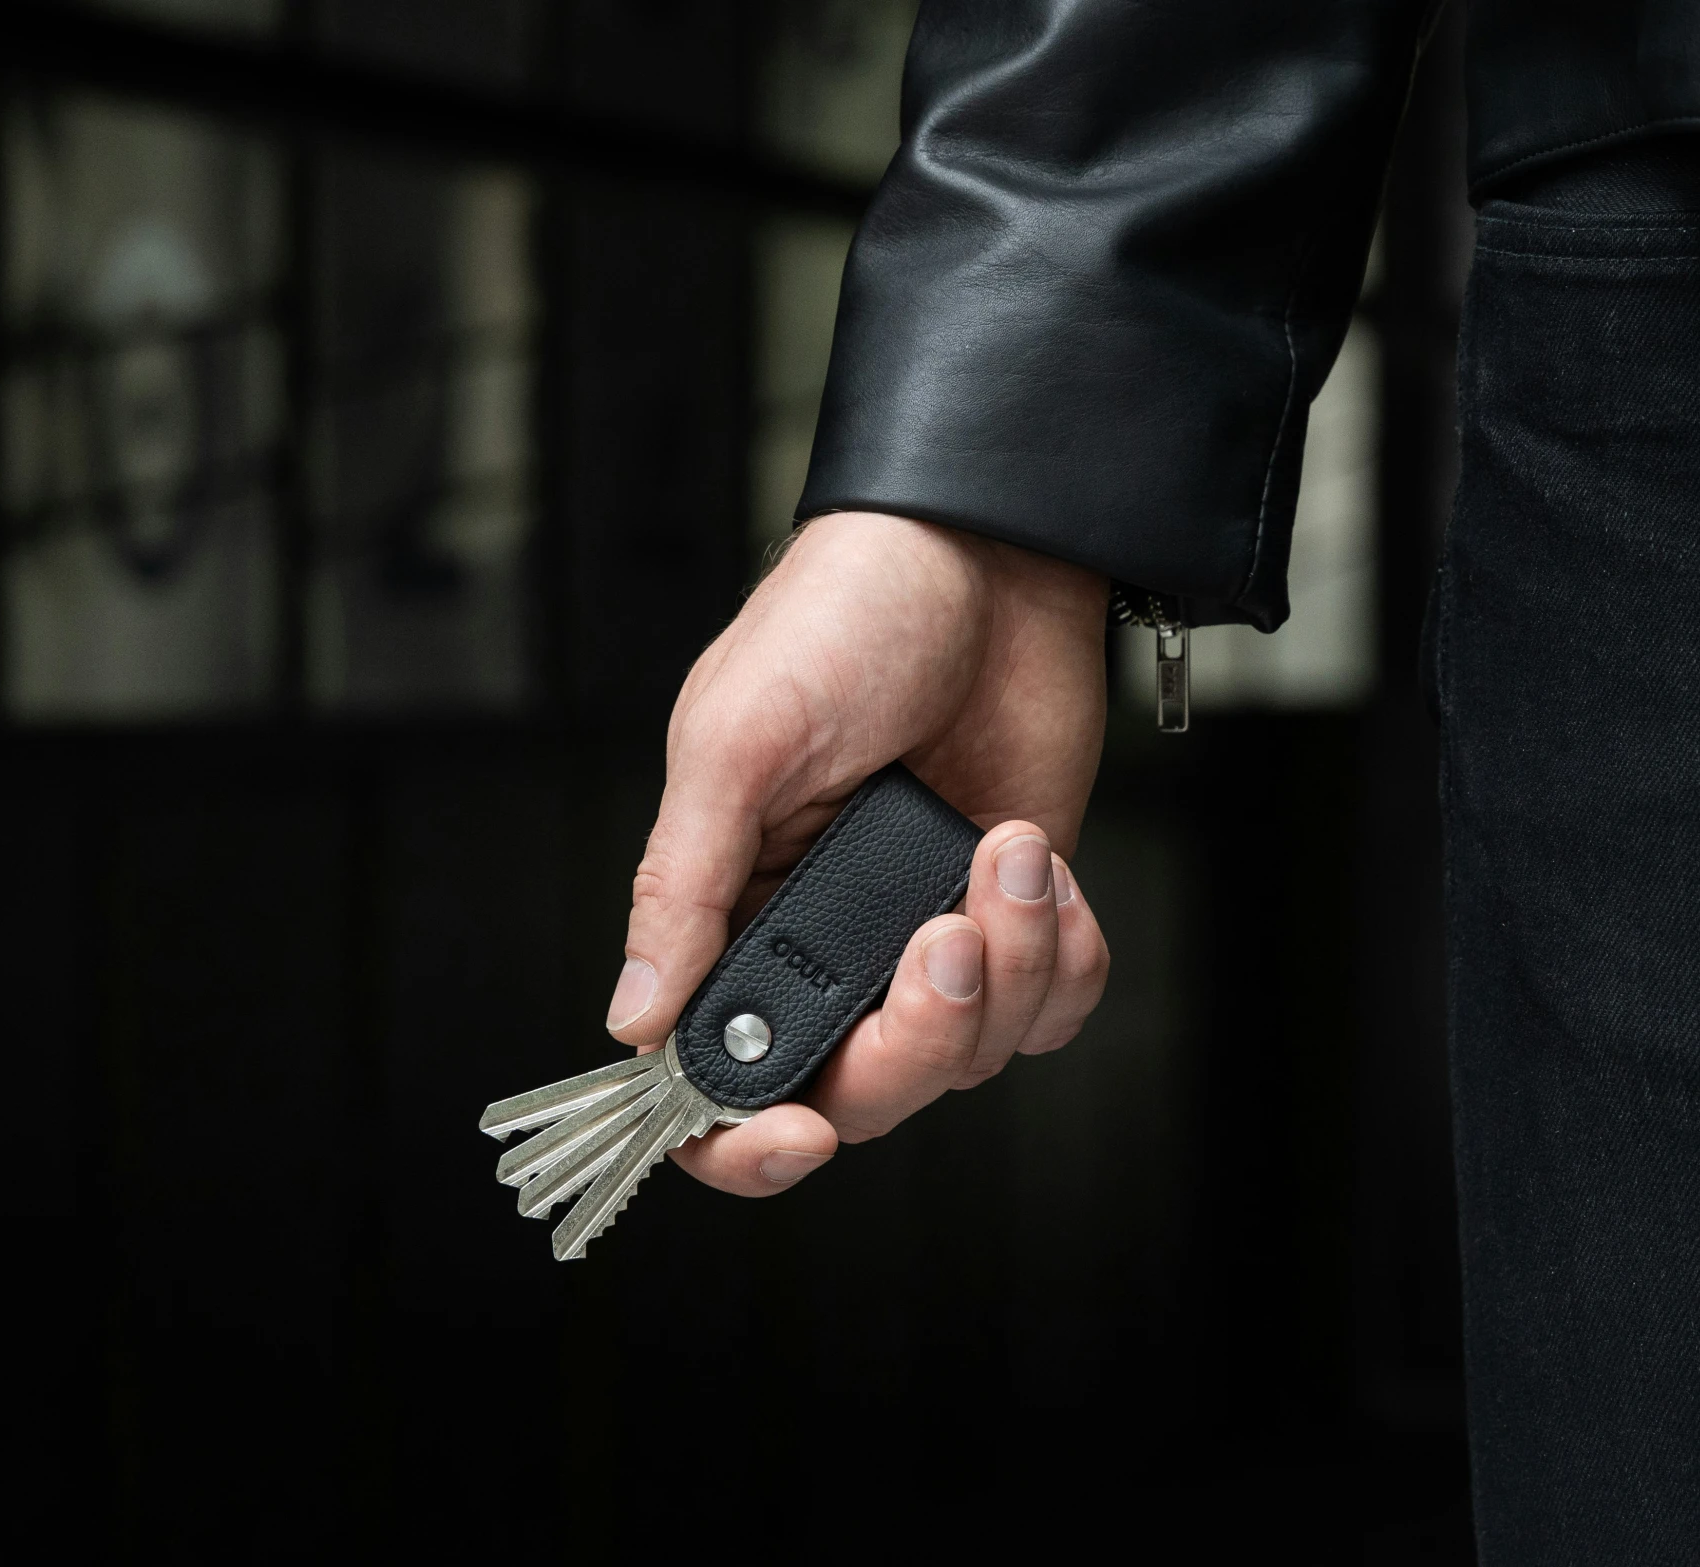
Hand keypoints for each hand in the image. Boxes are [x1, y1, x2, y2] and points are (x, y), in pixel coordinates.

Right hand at [605, 511, 1112, 1194]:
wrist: (989, 553)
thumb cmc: (845, 619)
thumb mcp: (735, 741)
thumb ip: (684, 887)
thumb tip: (631, 1022)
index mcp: (735, 910)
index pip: (719, 1079)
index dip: (748, 1140)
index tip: (799, 1136)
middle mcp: (830, 942)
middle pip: (863, 1091)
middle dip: (919, 1040)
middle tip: (945, 940)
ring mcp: (928, 931)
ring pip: (971, 1053)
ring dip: (1010, 967)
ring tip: (1005, 849)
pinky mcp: (1017, 910)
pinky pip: (1053, 1004)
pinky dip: (1067, 957)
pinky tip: (1044, 866)